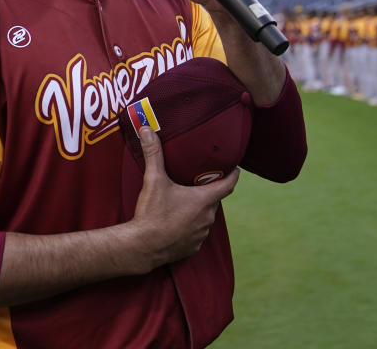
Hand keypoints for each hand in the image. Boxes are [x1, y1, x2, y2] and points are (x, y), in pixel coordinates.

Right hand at [130, 126, 238, 270]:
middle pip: (214, 200)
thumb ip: (153, 154)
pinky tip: (178, 222)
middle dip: (209, 191)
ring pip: (205, 217)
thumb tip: (146, 129)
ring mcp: (201, 234)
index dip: (233, 174)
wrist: (142, 247)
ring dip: (199, 210)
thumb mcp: (153, 180)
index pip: (229, 184)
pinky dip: (191, 227)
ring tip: (186, 201)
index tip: (235, 168)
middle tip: (198, 181)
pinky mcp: (192, 247)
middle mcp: (208, 217)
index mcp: (204, 200)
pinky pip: (197, 233)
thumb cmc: (152, 214)